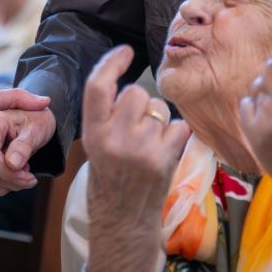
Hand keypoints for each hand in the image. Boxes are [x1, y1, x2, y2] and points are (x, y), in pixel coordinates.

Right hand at [0, 99, 57, 201]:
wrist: (31, 124)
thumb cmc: (34, 124)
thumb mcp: (36, 130)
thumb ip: (24, 146)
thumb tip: (13, 165)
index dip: (8, 173)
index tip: (28, 177)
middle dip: (9, 182)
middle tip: (28, 177)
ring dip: (1, 188)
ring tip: (16, 176)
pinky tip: (5, 182)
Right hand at [82, 44, 188, 271]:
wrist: (123, 221)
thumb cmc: (111, 176)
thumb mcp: (97, 144)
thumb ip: (109, 116)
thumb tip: (132, 84)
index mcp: (92, 133)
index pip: (97, 86)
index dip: (111, 62)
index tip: (125, 50)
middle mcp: (113, 138)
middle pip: (135, 94)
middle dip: (141, 104)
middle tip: (137, 128)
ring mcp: (140, 149)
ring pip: (159, 110)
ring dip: (159, 122)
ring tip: (148, 147)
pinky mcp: (164, 160)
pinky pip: (179, 127)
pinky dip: (177, 137)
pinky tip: (164, 155)